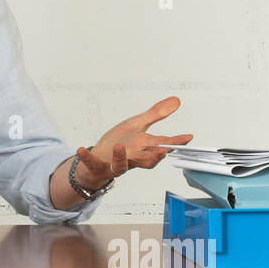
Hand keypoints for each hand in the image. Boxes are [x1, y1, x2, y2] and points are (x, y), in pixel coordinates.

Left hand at [74, 96, 192, 189]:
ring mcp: (113, 164)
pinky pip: (92, 164)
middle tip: (163, 149)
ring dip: (121, 158)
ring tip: (120, 147)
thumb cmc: (118, 144)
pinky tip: (81, 149)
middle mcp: (130, 158)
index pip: (160, 144)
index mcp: (141, 147)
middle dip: (154, 155)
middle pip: (144, 159)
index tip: (187, 137)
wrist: (96, 165)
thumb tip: (176, 100)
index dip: (174, 142)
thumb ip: (155, 114)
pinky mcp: (96, 167)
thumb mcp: (136, 125)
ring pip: (120, 165)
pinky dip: (86, 158)